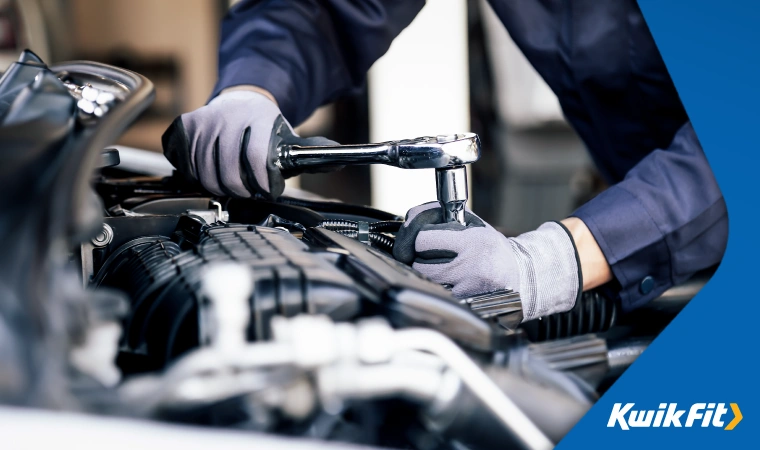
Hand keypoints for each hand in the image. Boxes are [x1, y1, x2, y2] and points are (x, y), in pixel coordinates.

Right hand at [161, 87, 340, 199]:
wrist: (242, 100)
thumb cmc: (267, 127)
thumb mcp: (291, 138)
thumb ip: (314, 153)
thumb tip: (341, 161)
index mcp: (258, 118)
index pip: (257, 161)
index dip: (263, 184)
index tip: (268, 191)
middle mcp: (228, 117)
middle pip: (229, 174)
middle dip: (243, 191)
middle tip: (250, 192)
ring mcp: (204, 122)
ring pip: (205, 175)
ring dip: (220, 187)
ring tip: (233, 184)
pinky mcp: (185, 128)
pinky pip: (187, 166)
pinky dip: (199, 176)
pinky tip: (212, 173)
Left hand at [393, 202, 582, 320]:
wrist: (522, 277)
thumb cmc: (493, 249)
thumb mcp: (474, 226)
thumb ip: (444, 218)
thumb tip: (413, 217)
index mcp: (472, 242)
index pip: (423, 240)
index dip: (418, 238)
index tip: (422, 239)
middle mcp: (469, 267)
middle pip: (419, 264)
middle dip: (418, 258)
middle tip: (427, 256)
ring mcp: (466, 289)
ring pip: (425, 282)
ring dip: (425, 275)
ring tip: (439, 269)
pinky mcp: (466, 305)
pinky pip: (437, 295)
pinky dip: (436, 290)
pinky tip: (447, 284)